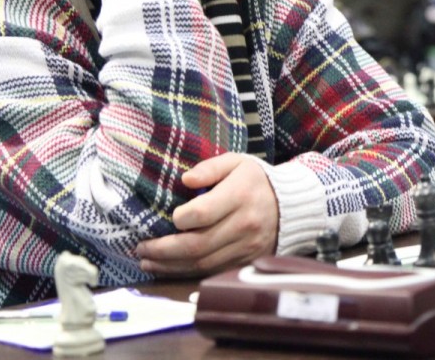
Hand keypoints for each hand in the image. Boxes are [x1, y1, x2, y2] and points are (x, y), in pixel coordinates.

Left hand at [135, 154, 279, 277]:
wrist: (293, 206)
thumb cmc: (257, 181)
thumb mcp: (237, 162)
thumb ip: (210, 167)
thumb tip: (185, 179)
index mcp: (240, 196)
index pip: (203, 213)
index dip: (180, 219)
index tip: (169, 217)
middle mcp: (244, 225)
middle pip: (197, 245)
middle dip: (163, 250)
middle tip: (141, 248)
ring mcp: (246, 247)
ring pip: (202, 264)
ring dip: (170, 266)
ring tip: (147, 261)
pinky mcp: (245, 261)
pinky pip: (211, 271)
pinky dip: (186, 272)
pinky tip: (168, 268)